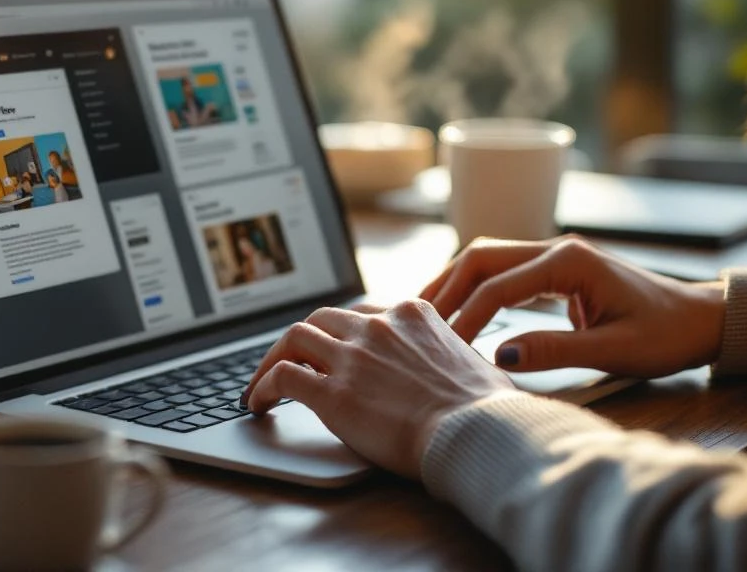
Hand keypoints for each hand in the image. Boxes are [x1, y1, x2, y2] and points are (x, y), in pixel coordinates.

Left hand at [242, 300, 513, 478]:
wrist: (478, 433)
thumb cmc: (488, 410)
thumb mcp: (477, 363)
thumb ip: (454, 355)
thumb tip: (461, 367)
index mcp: (412, 314)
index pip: (362, 313)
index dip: (342, 333)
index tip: (332, 349)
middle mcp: (377, 327)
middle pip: (322, 318)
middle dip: (302, 339)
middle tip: (290, 360)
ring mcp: (352, 357)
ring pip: (294, 337)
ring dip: (272, 358)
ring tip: (262, 382)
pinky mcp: (333, 392)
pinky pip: (283, 377)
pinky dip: (262, 386)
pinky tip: (257, 403)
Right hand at [420, 235, 726, 377]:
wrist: (700, 320)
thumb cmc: (665, 335)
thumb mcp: (614, 351)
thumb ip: (554, 351)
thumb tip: (498, 357)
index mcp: (568, 261)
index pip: (498, 286)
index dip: (467, 317)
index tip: (445, 348)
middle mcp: (556, 248)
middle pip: (481, 256)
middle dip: (446, 287)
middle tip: (417, 320)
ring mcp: (554, 254)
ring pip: (488, 258)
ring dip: (455, 281)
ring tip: (426, 311)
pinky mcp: (555, 268)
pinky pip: (503, 269)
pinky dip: (475, 285)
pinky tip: (459, 306)